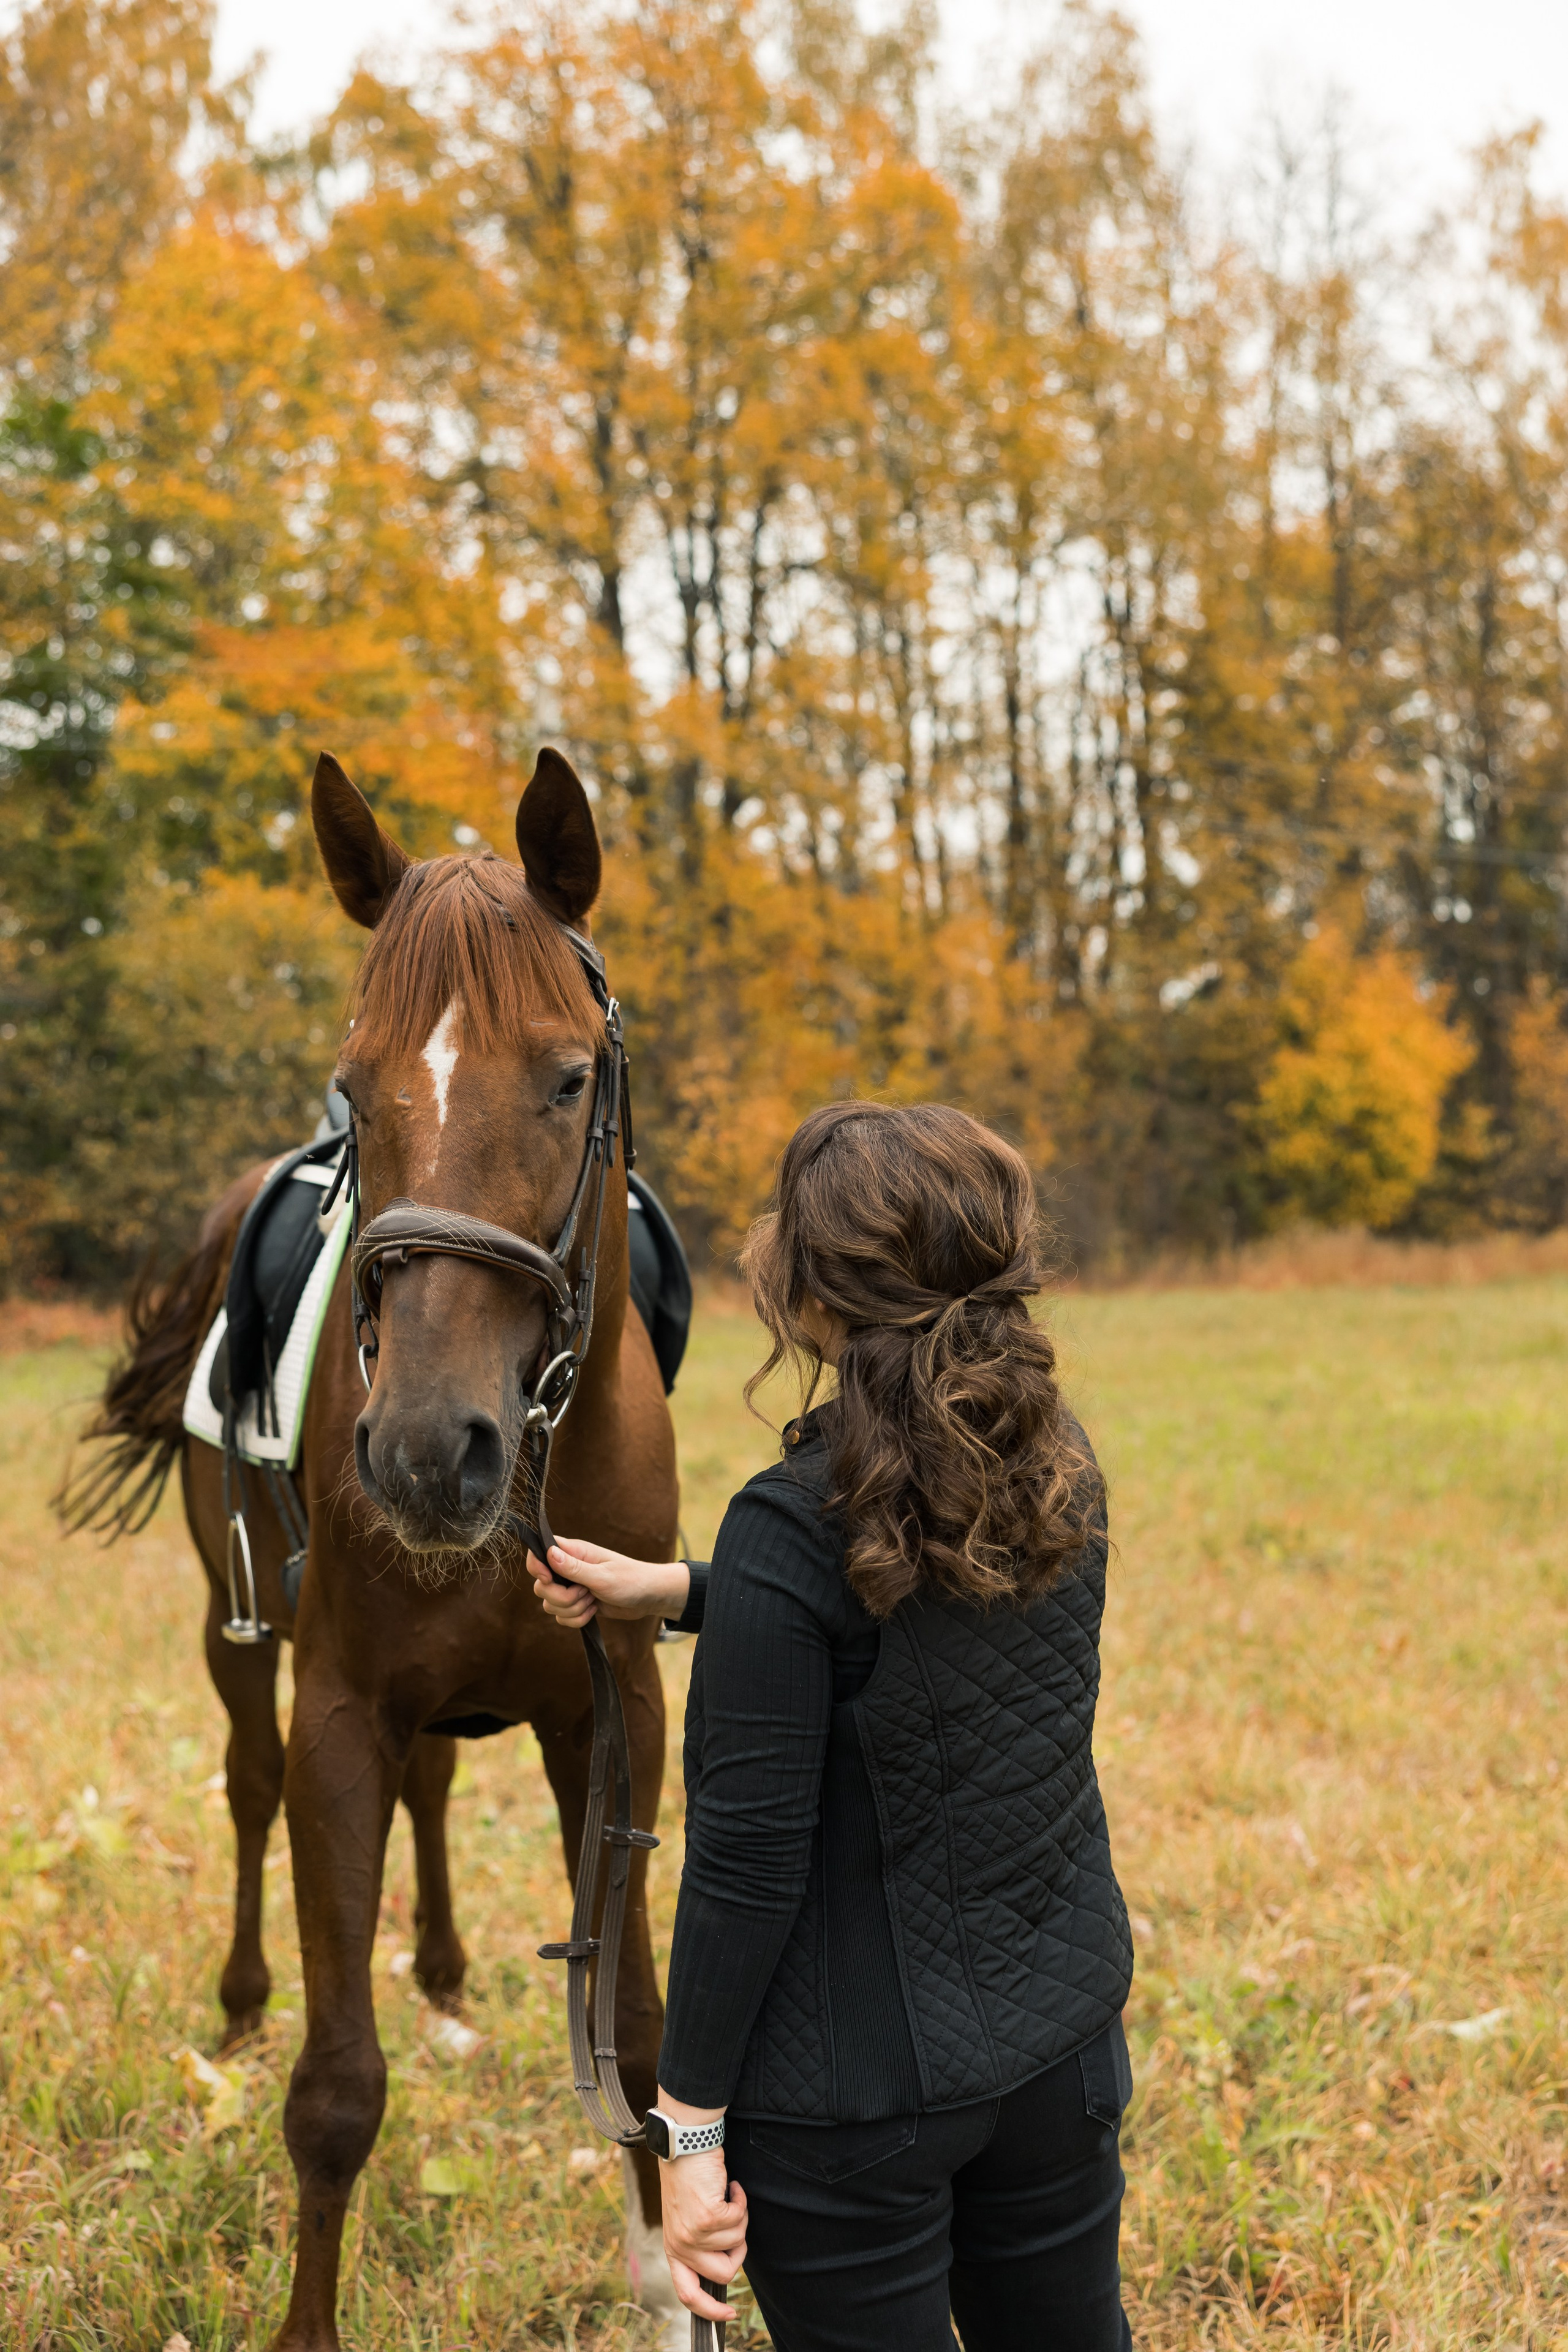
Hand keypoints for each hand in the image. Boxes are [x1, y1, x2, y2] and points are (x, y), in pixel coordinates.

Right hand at [528, 1539, 689, 1627]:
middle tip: (584, 1593)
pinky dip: (577, 1619)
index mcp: (573, 1553)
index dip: (537, 1567)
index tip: (549, 1579)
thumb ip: (574, 1568)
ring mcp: (572, 1587)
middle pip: (541, 1585)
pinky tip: (594, 1611)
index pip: (539, 1552)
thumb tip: (549, 1553)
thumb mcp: (603, 1576)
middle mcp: (568, 1568)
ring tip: (593, 1600)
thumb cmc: (631, 1580)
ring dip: (572, 1609)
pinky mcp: (577, 1604)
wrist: (649, 1597)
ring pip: (550, 1604)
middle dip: (561, 1597)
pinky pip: (562, 1618)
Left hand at [659, 2145, 746, 2320]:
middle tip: (734, 2221)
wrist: (684, 2144)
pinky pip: (740, 2218)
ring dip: (739, 2216)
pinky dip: (741, 2198)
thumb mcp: (684, 2218)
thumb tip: (725, 2263)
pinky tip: (729, 2185)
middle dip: (739, 2249)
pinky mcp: (709, 2216)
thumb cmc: (687, 2178)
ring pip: (737, 2242)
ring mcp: (694, 2233)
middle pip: (724, 2273)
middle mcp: (681, 2245)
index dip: (710, 2311)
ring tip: (725, 2194)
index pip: (688, 2294)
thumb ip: (698, 2245)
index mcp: (674, 2249)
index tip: (730, 2314)